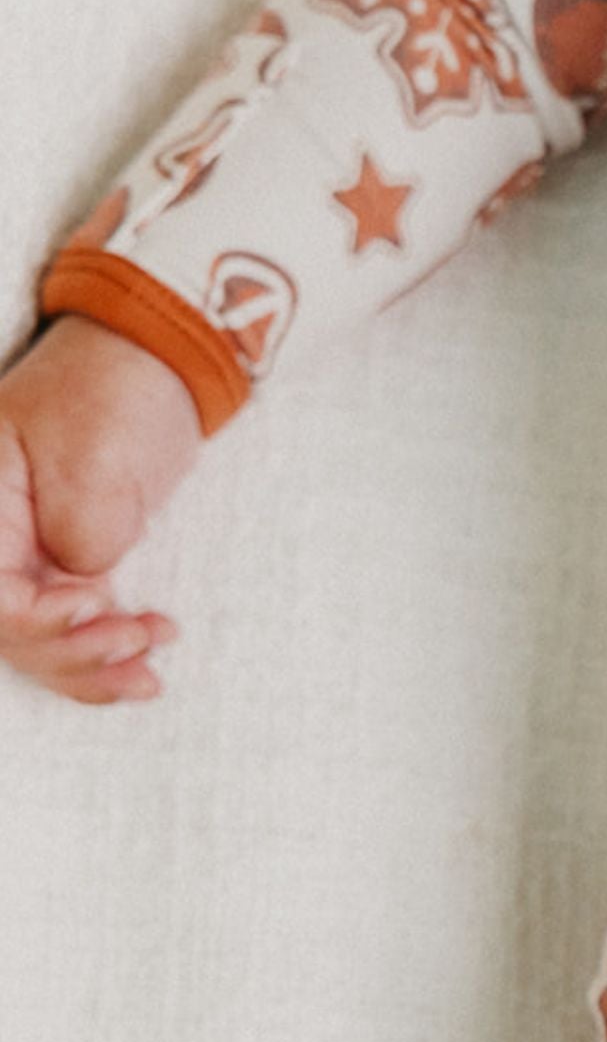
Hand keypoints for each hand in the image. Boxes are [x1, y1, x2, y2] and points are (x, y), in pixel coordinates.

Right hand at [0, 314, 203, 703]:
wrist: (156, 367)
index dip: (31, 619)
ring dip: (89, 666)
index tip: (93, 606)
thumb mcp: (97, 458)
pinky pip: (60, 630)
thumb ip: (79, 531)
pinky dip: (96, 658)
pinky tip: (143, 674)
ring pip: (32, 641)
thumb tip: (80, 588)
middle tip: (139, 637)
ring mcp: (19, 554)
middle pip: (2, 628)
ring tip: (151, 669)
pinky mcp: (56, 568)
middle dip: (70, 649)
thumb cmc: (117, 394)